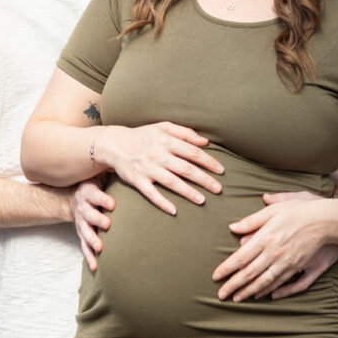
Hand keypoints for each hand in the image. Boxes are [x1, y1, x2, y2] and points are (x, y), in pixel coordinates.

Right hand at [70, 178, 115, 271]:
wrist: (75, 198)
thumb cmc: (95, 184)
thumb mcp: (98, 174)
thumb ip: (110, 170)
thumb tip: (127, 159)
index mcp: (88, 192)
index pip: (94, 195)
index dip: (102, 199)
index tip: (113, 204)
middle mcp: (83, 208)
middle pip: (88, 214)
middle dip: (97, 219)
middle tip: (108, 224)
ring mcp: (81, 223)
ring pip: (85, 232)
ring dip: (92, 240)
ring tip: (100, 248)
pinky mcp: (82, 234)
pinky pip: (84, 246)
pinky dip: (89, 257)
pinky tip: (95, 267)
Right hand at [99, 122, 222, 215]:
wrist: (115, 144)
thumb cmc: (144, 135)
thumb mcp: (163, 126)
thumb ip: (185, 132)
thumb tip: (205, 142)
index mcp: (166, 140)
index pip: (193, 152)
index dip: (209, 162)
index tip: (221, 171)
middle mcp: (158, 154)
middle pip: (186, 168)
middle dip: (204, 179)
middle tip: (218, 189)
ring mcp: (148, 168)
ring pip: (172, 182)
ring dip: (188, 192)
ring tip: (202, 201)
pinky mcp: (137, 180)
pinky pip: (151, 194)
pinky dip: (162, 202)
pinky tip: (174, 211)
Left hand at [212, 191, 334, 301]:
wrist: (325, 220)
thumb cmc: (298, 210)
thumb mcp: (273, 210)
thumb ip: (251, 220)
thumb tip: (233, 227)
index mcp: (266, 237)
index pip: (241, 257)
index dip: (227, 268)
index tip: (215, 276)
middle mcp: (274, 253)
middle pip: (250, 273)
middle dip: (234, 285)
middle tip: (221, 295)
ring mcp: (287, 262)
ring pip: (264, 281)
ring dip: (249, 291)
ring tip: (236, 299)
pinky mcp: (298, 267)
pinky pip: (281, 283)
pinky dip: (269, 290)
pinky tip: (261, 295)